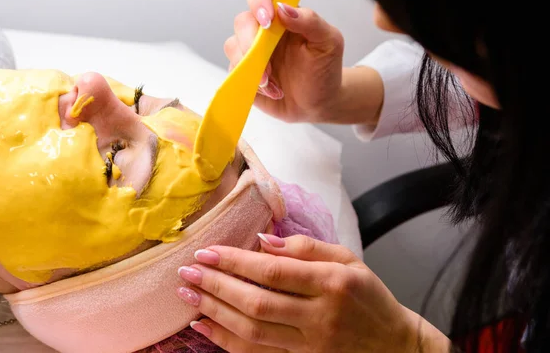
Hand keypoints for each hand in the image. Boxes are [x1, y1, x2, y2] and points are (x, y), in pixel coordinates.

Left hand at [176, 234, 450, 351]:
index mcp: (332, 283)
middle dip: (216, 286)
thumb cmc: (369, 296)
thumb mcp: (348, 259)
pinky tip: (205, 325)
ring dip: (215, 312)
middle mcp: (320, 315)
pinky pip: (258, 352)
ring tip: (188, 295)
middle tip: (187, 271)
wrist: (394, 345)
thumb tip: (262, 240)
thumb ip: (307, 247)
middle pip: (257, 302)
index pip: (273, 271)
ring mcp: (311, 343)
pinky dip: (227, 339)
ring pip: (253, 331)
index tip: (207, 252)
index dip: (235, 262)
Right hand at [224, 0, 344, 122]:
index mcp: (283, 13)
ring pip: (232, 46)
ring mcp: (251, 50)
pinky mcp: (244, 71)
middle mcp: (263, 28)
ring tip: (273, 83)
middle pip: (242, 21)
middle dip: (251, 43)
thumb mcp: (328, 42)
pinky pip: (235, 72)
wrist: (319, 103)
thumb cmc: (324, 69)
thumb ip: (310, 21)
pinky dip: (253, 84)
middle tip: (268, 64)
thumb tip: (283, 8)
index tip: (267, 19)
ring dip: (252, 66)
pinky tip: (273, 91)